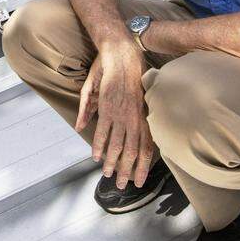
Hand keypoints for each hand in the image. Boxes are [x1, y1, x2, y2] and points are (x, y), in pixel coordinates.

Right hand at [75, 44, 155, 188]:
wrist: (124, 55)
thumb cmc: (130, 73)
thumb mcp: (129, 95)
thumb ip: (119, 114)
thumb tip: (93, 127)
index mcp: (143, 118)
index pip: (146, 148)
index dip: (143, 166)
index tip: (139, 180)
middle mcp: (134, 119)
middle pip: (133, 152)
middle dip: (126, 171)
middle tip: (121, 185)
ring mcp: (122, 114)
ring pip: (118, 145)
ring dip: (113, 162)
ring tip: (108, 176)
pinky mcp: (109, 107)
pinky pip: (104, 131)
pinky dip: (99, 145)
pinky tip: (96, 156)